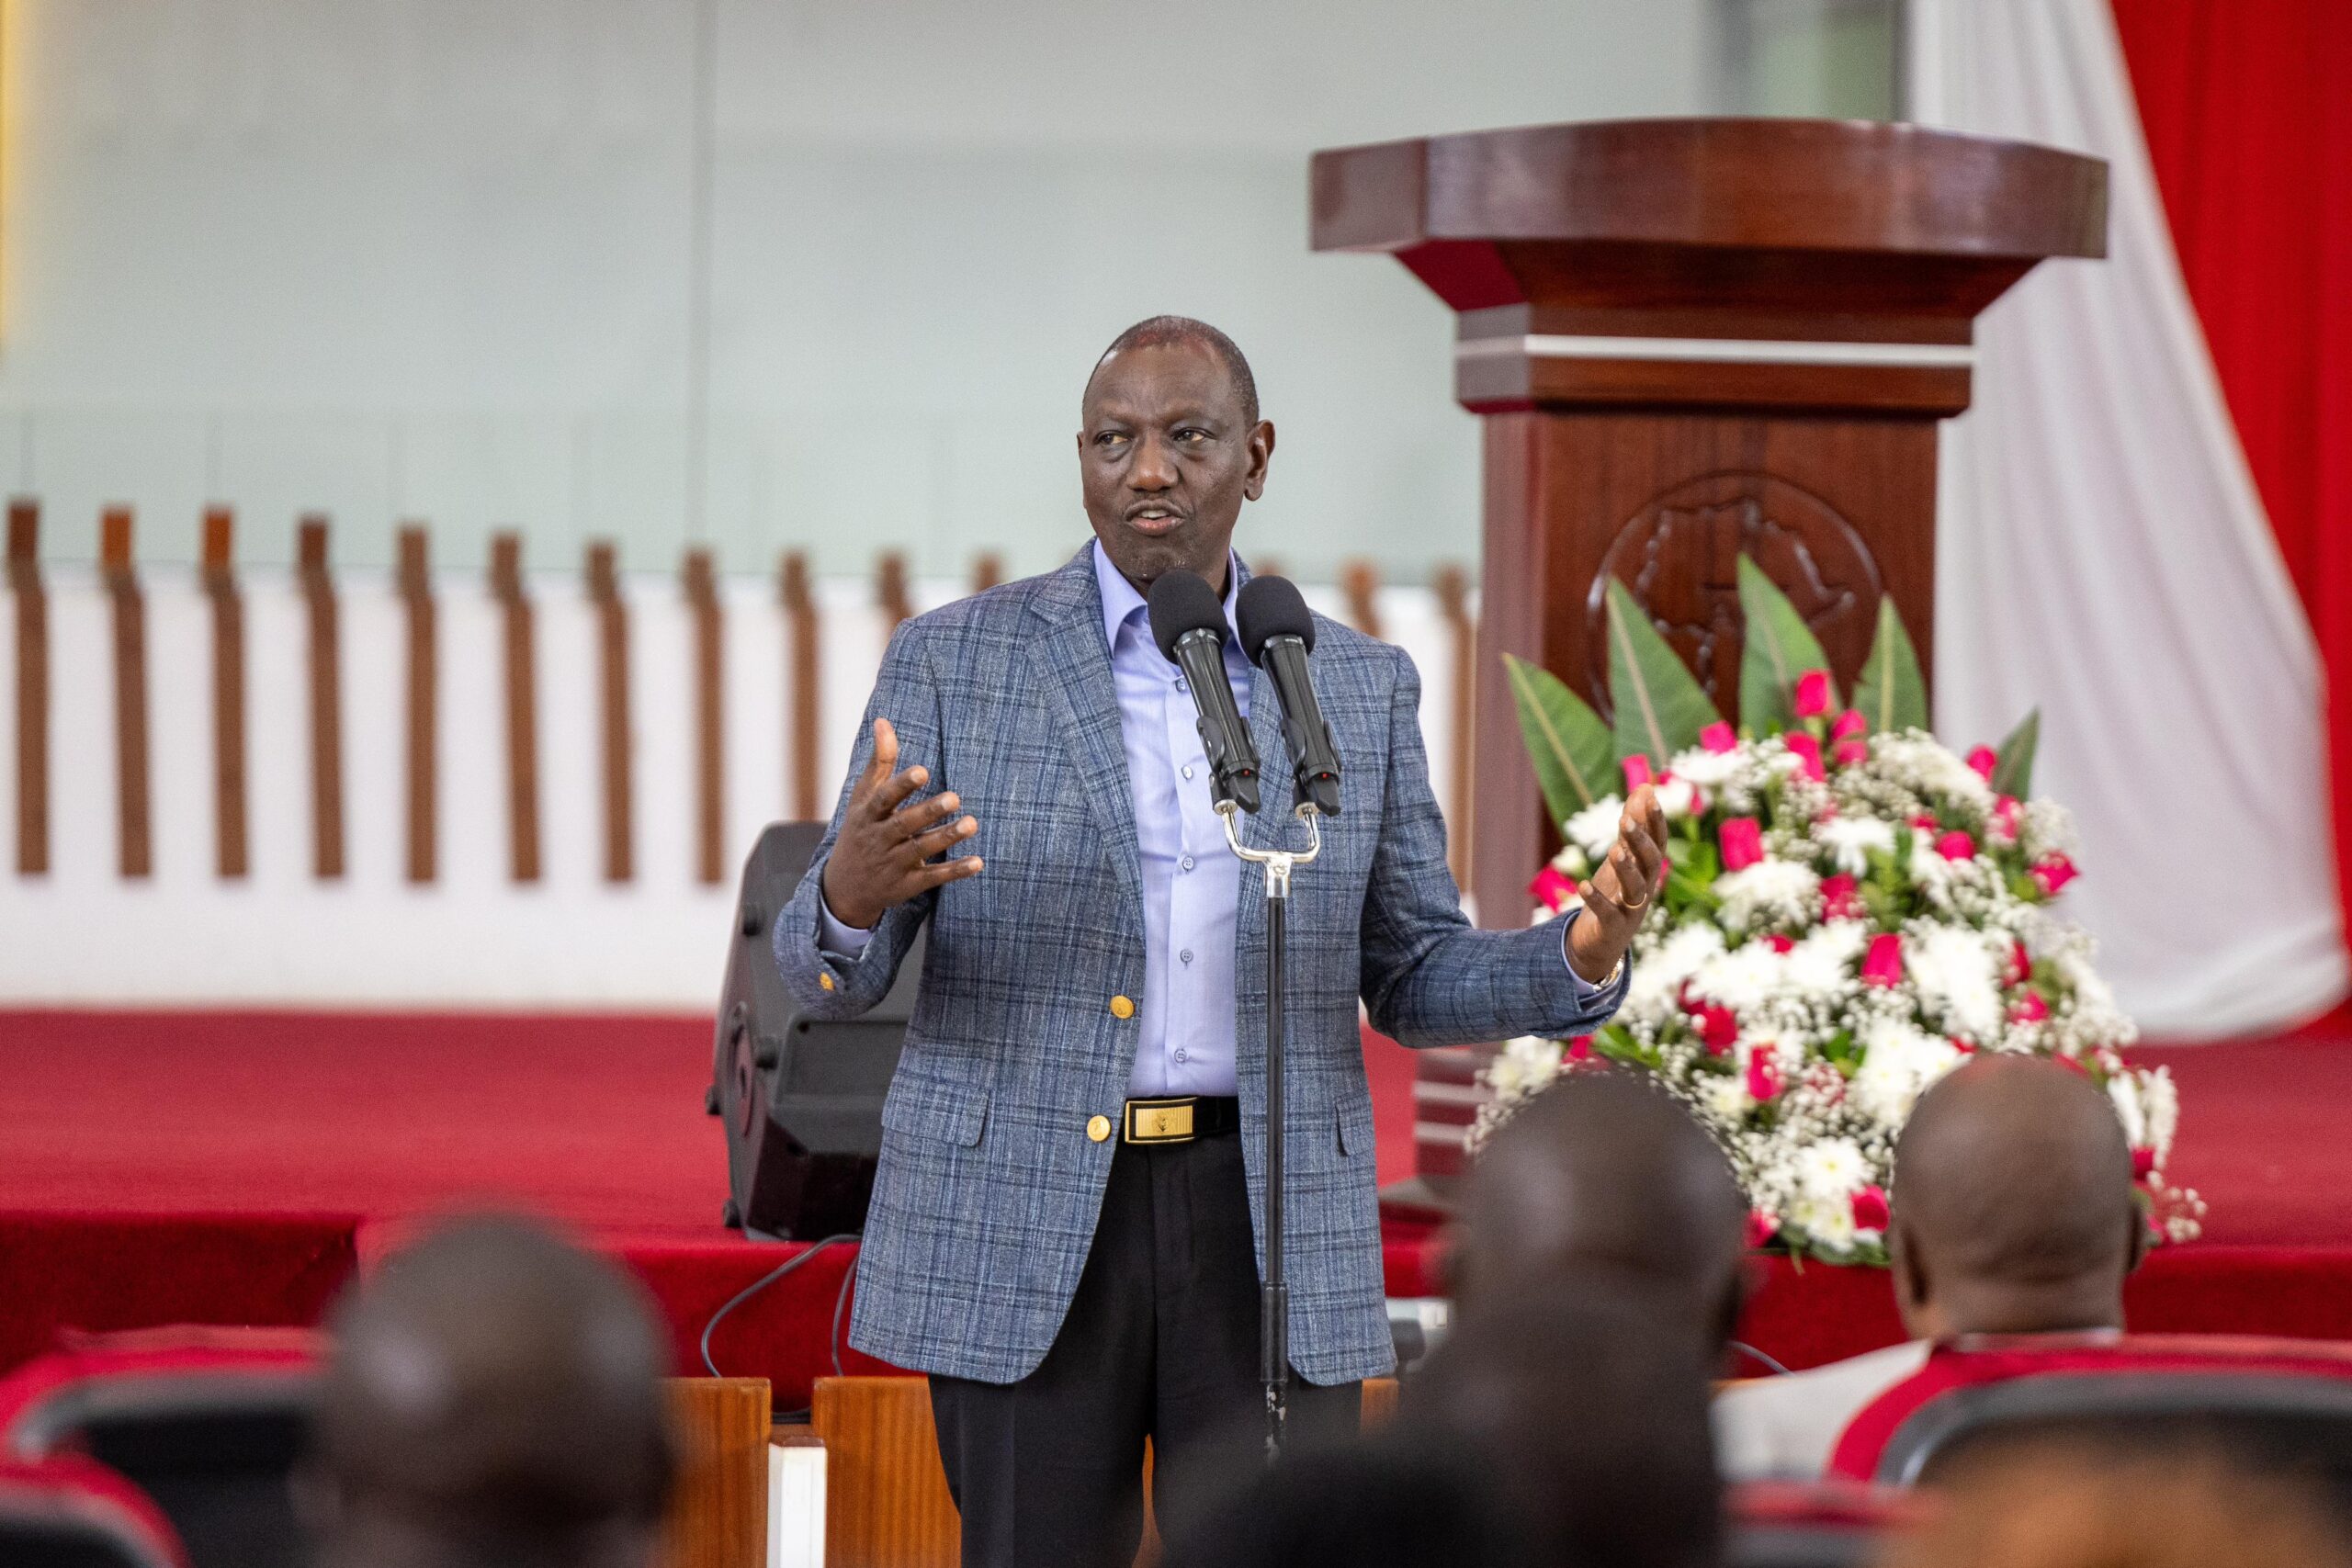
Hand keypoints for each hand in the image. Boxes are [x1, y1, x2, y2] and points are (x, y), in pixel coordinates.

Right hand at [818, 718, 982, 929]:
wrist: (845, 887)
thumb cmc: (861, 830)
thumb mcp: (863, 798)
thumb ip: (879, 762)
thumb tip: (883, 721)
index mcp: (868, 814)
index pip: (884, 798)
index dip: (902, 785)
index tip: (923, 771)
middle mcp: (879, 839)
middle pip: (904, 824)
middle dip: (929, 811)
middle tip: (955, 797)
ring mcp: (893, 863)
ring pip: (920, 849)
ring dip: (946, 837)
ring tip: (972, 824)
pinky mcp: (908, 885)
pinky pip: (933, 877)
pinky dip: (955, 871)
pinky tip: (978, 862)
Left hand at [1567, 784, 1667, 983]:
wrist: (1603, 941)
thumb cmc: (1616, 892)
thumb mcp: (1624, 855)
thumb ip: (1632, 824)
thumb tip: (1645, 786)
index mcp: (1648, 869)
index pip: (1658, 841)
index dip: (1656, 821)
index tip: (1650, 797)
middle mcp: (1646, 887)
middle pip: (1650, 862)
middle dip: (1640, 841)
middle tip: (1625, 820)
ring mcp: (1632, 909)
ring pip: (1635, 888)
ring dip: (1626, 868)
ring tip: (1614, 850)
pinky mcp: (1613, 927)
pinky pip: (1608, 912)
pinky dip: (1596, 899)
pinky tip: (1582, 885)